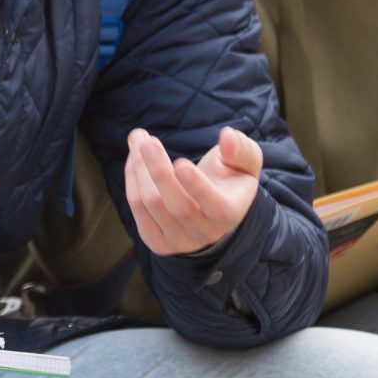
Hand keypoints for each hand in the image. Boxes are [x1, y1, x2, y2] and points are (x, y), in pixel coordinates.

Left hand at [124, 127, 262, 255]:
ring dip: (140, 169)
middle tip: (146, 141)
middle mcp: (205, 233)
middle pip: (177, 206)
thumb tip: (227, 136)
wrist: (213, 206)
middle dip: (158, 170)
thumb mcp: (245, 161)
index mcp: (231, 214)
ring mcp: (179, 241)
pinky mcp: (156, 240)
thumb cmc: (230, 177)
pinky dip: (132, 179)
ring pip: (151, 205)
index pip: (217, 207)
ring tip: (138, 139)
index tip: (181, 163)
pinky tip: (134, 159)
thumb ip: (240, 148)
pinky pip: (137, 208)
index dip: (198, 187)